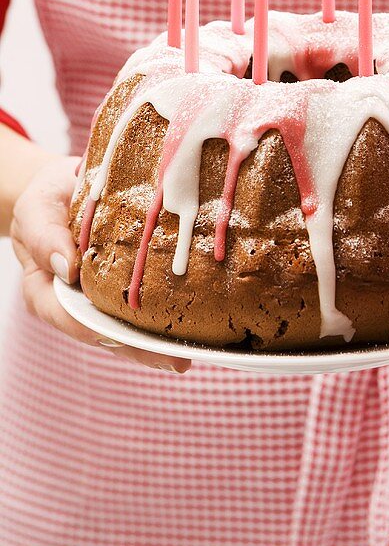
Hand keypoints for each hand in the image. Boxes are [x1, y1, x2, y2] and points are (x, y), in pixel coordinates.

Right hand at [10, 155, 189, 372]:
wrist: (66, 184)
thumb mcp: (36, 210)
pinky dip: (169, 309)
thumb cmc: (46, 198)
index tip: (125, 340)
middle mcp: (78, 302)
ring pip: (131, 324)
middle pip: (108, 333)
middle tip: (177, 361)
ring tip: (192, 351)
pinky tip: (196, 319)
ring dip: (160, 339)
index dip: (99, 332)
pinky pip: (147, 299)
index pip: (71, 319)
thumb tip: (67, 266)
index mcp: (49, 292)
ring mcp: (103, 295)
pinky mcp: (127, 282)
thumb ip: (43, 236)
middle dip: (141, 349)